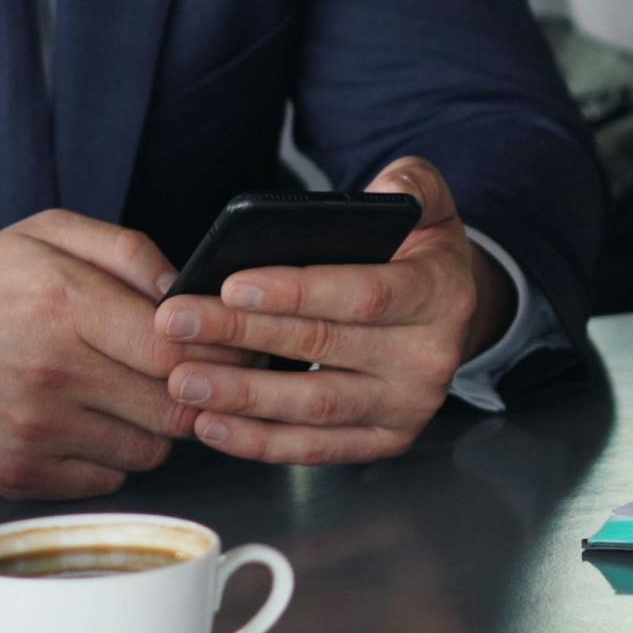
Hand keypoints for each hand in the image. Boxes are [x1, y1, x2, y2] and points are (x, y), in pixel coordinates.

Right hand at [0, 210, 240, 499]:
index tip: (227, 347)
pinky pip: (109, 478)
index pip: (179, 345)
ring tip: (131, 396)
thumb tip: (188, 289)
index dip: (218, 350)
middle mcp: (53, 371)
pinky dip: (113, 455)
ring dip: (156, 426)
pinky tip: (91, 423)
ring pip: (151, 449)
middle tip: (187, 377)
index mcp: (65, 303)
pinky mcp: (20, 474)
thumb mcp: (45, 236)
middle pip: (175, 406)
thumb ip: (127, 250)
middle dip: (194, 393)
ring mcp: (36, 430)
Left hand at [146, 157, 511, 466]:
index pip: (364, 294)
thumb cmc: (420, 253)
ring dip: (242, 396)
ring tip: (183, 378)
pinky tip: (211, 423)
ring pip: (314, 407)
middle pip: (324, 348)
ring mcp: (409, 406)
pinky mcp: (385, 439)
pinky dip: (260, 442)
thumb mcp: (429, 202)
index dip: (296, 292)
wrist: (454, 314)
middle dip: (243, 336)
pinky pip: (316, 449)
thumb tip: (386, 189)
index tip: (231, 286)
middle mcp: (431, 357)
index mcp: (441, 293)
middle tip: (178, 323)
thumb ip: (411, 183)